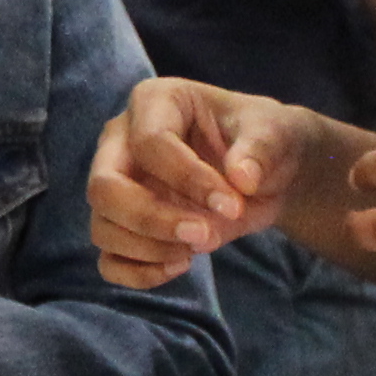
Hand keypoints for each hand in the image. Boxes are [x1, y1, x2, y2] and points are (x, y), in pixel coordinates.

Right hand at [86, 79, 322, 289]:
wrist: (264, 172)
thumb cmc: (262, 140)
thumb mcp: (273, 134)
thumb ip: (260, 151)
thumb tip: (242, 178)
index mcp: (153, 102)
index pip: (149, 143)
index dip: (188, 179)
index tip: (233, 205)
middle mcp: (121, 143)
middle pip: (103, 188)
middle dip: (152, 219)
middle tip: (205, 235)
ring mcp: (116, 187)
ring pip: (102, 227)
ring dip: (150, 249)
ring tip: (202, 245)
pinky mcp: (123, 225)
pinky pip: (109, 260)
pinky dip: (138, 273)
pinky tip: (181, 264)